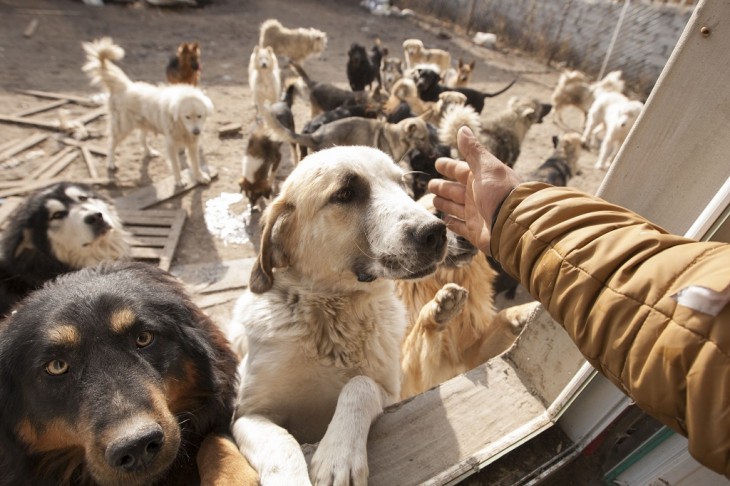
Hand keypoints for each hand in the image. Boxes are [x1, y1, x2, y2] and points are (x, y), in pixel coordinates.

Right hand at [428, 126, 520, 253]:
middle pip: (455, 190)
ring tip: (433, 201)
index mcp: (481, 178)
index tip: (438, 163)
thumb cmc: (501, 192)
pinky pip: (459, 226)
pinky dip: (451, 223)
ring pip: (455, 207)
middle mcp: (477, 195)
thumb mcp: (487, 167)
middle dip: (442, 187)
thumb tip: (462, 129)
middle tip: (429, 185)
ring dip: (445, 204)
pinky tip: (444, 220)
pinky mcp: (474, 232)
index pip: (459, 170)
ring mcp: (475, 214)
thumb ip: (473, 150)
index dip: (448, 167)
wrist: (514, 224)